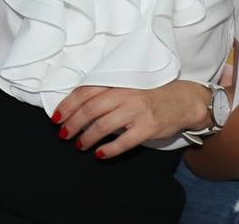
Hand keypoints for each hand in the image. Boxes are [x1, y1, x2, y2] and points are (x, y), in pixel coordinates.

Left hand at [52, 81, 210, 159]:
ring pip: (103, 126)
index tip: (56, 117)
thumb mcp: (126, 88)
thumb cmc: (149, 94)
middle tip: (63, 134)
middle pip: (89, 110)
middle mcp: (124, 96)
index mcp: (116, 84)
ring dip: (86, 138)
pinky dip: (108, 149)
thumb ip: (105, 95)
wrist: (182, 100)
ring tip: (79, 146)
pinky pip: (123, 142)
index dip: (67, 105)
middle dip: (72, 124)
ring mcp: (136, 112)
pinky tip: (99, 154)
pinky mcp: (147, 128)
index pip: (84, 92)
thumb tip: (77, 109)